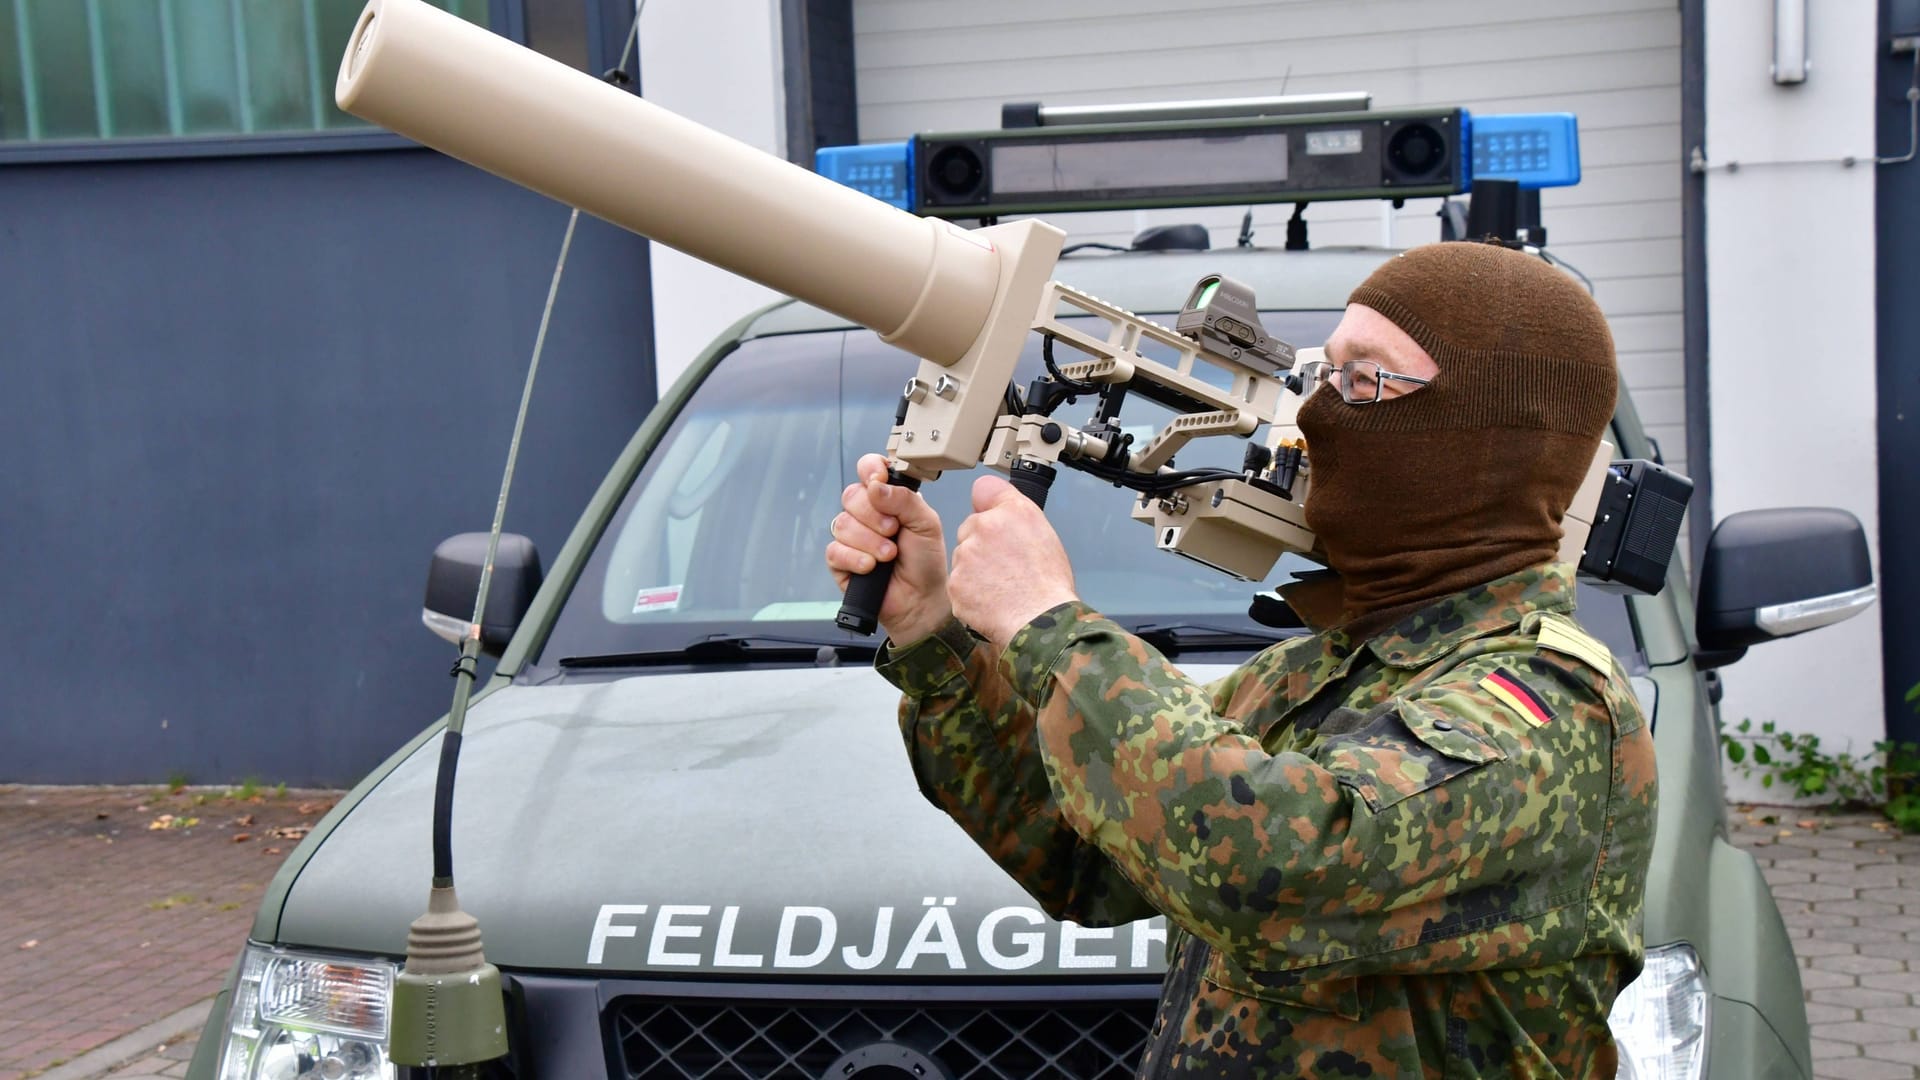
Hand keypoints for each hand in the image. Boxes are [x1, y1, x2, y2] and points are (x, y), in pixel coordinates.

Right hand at [825, 453, 951, 645]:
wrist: (920, 600)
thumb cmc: (926, 562)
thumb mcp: (926, 524)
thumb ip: (905, 500)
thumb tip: (876, 485)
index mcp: (888, 499)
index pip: (868, 470)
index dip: (870, 471)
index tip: (879, 481)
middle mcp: (867, 514)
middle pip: (852, 496)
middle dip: (874, 516)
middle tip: (894, 531)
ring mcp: (851, 537)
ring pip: (843, 523)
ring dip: (870, 542)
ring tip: (889, 555)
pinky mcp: (840, 561)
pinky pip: (835, 550)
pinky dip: (856, 558)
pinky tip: (871, 567)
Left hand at [950, 475, 1078, 650]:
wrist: (1040, 619)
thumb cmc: (1048, 583)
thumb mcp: (1044, 532)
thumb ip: (1014, 508)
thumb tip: (990, 495)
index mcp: (1011, 512)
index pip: (984, 490)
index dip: (989, 508)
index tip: (991, 518)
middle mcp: (984, 527)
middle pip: (970, 529)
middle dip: (981, 544)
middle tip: (1005, 565)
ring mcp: (966, 556)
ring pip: (963, 557)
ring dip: (975, 569)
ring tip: (1002, 585)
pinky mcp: (956, 583)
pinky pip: (959, 584)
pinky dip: (971, 593)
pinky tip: (992, 599)